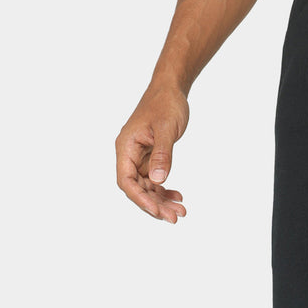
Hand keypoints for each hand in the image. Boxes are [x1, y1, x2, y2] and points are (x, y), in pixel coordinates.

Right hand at [115, 83, 189, 222]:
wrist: (170, 90)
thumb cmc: (165, 104)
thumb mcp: (166, 129)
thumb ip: (162, 154)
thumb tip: (158, 180)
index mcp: (125, 146)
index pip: (126, 180)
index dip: (140, 198)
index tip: (157, 211)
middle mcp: (129, 154)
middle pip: (137, 188)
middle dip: (155, 204)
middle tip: (175, 217)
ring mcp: (139, 157)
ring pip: (147, 187)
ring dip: (162, 200)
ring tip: (181, 211)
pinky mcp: (149, 158)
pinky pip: (154, 180)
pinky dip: (165, 189)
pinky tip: (178, 196)